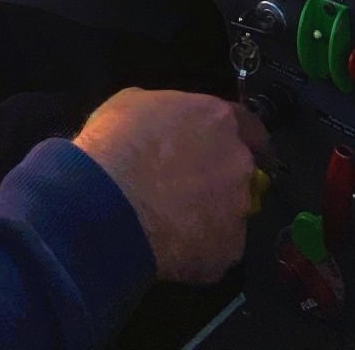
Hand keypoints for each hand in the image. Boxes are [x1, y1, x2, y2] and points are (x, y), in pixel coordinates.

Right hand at [72, 88, 267, 283]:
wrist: (106, 203)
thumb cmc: (114, 145)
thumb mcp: (132, 105)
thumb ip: (166, 112)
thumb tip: (166, 125)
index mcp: (218, 120)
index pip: (248, 124)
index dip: (235, 136)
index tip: (223, 147)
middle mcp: (239, 161)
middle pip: (240, 169)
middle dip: (218, 176)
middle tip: (183, 187)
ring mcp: (238, 208)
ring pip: (230, 211)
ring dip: (209, 213)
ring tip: (170, 222)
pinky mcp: (229, 249)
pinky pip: (217, 247)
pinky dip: (198, 247)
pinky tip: (169, 245)